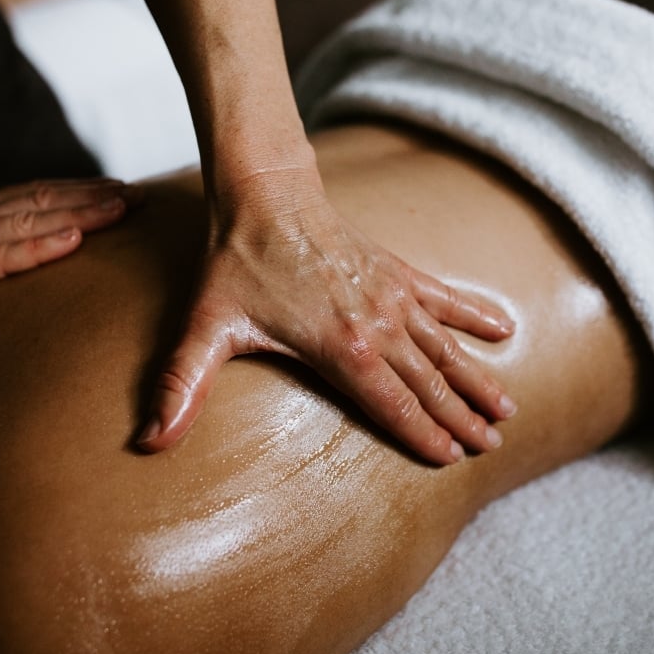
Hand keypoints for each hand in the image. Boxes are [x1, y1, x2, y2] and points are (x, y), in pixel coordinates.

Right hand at [0, 178, 137, 301]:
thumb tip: (50, 247)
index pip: (38, 194)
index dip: (83, 190)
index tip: (123, 190)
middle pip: (42, 202)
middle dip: (94, 197)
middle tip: (139, 196)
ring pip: (29, 222)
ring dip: (79, 213)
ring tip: (119, 209)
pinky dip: (37, 247)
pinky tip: (72, 241)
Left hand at [138, 167, 516, 465]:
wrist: (266, 194)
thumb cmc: (237, 262)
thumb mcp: (206, 327)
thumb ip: (181, 386)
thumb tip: (147, 441)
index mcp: (340, 347)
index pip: (392, 403)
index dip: (423, 435)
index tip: (452, 459)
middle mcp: (377, 325)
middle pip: (429, 382)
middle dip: (461, 417)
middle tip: (492, 446)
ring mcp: (392, 296)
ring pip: (444, 347)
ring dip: (476, 379)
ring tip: (506, 409)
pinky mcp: (396, 271)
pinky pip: (444, 298)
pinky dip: (474, 315)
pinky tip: (503, 329)